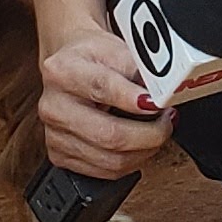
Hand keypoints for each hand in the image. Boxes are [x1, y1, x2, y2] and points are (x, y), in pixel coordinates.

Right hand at [38, 24, 177, 181]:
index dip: (134, 100)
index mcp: (63, 72)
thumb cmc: (93, 59)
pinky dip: (131, 161)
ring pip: (111, 160)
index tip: (158, 104)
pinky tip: (138, 145)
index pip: (103, 89)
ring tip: (156, 131)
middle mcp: (54, 106)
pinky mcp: (59, 156)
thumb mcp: (117, 49)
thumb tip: (164, 93)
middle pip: (109, 135)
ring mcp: (54, 135)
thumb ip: (140, 70)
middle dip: (150, 133)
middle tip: (167, 121)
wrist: (70, 68)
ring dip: (144, 150)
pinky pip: (106, 171)